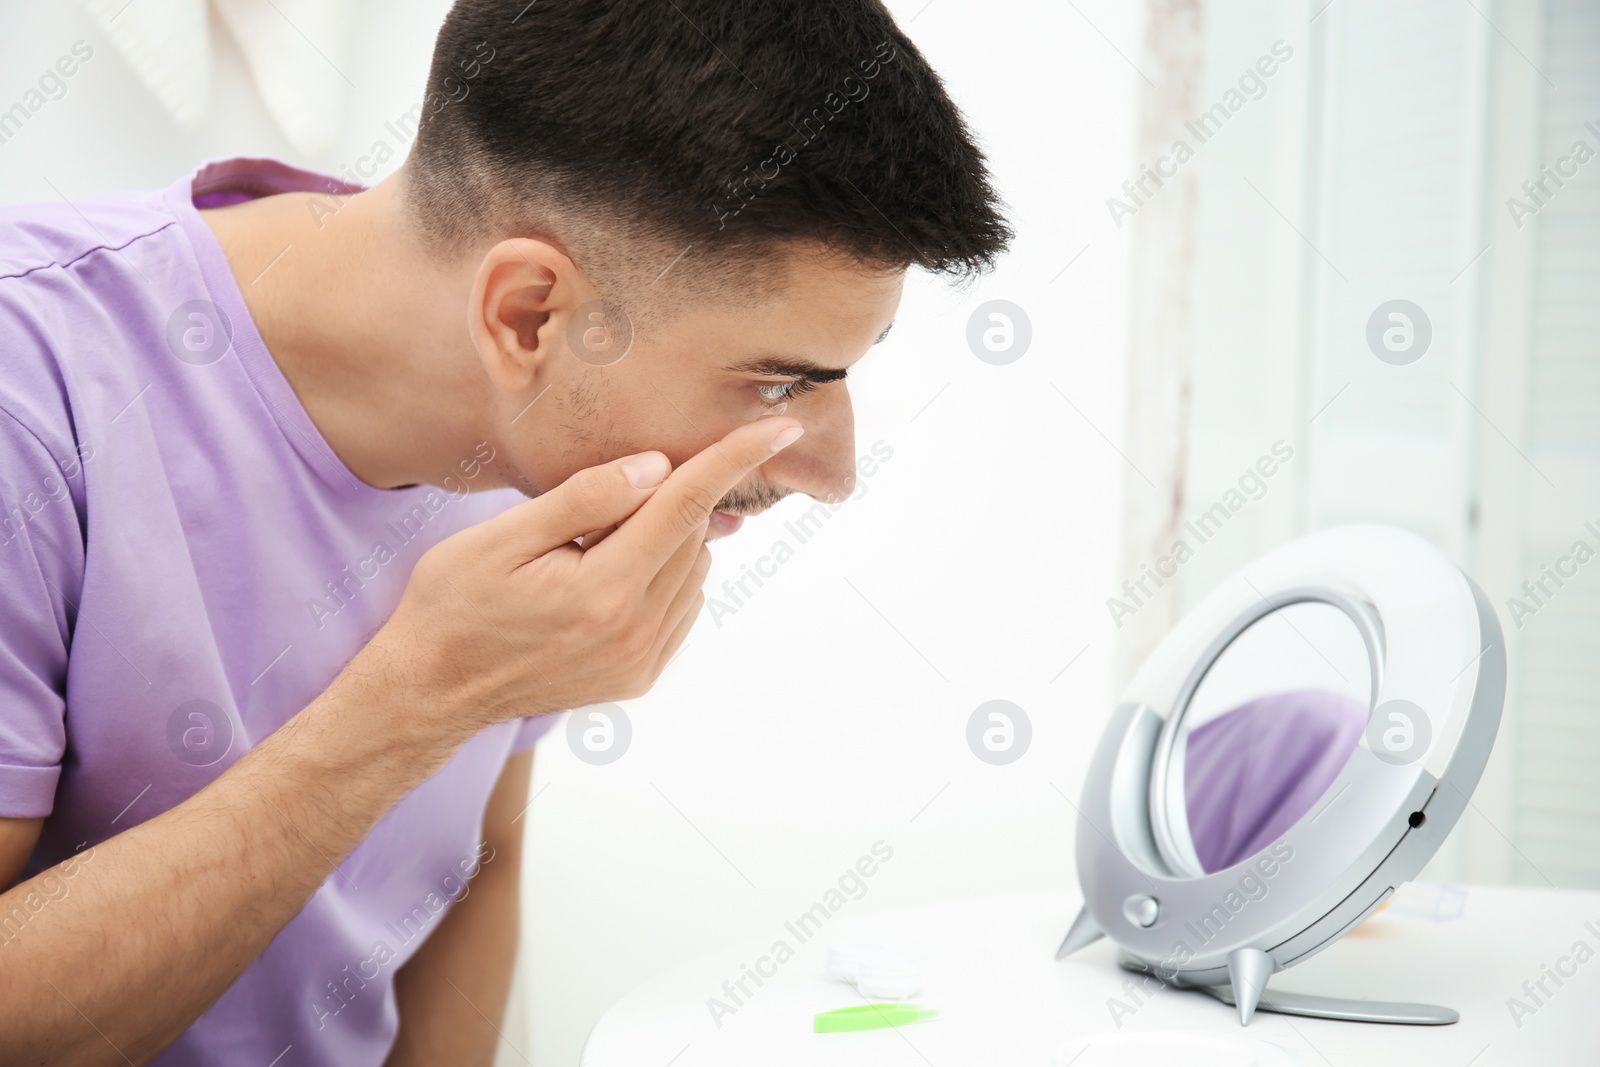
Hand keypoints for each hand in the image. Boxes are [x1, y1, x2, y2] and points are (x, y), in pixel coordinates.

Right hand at [359, 417, 803, 746]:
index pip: (686, 507)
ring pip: (693, 572)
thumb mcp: (500, 538)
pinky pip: (681, 608)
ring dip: (670, 538)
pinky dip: (666, 575)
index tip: (783, 429)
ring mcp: (640, 662)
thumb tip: (656, 469)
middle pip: (692, 536)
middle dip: (673, 496)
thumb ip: (584, 500)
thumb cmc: (452, 606)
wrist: (429, 693)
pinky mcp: (638, 678)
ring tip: (597, 540)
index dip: (734, 459)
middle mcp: (634, 633)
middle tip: (614, 489)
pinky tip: (614, 570)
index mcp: (603, 592)